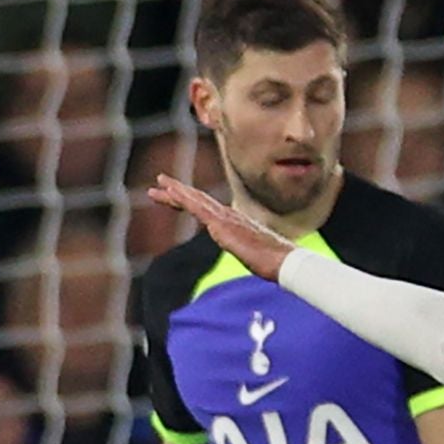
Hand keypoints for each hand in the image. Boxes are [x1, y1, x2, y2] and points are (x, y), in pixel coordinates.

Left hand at [150, 174, 296, 280]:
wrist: (284, 261)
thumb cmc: (276, 263)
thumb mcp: (258, 258)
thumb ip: (254, 254)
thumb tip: (262, 260)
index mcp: (236, 223)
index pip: (208, 209)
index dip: (191, 200)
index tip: (176, 195)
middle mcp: (229, 216)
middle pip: (198, 200)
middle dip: (178, 191)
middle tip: (160, 181)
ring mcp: (225, 218)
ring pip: (195, 200)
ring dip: (175, 190)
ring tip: (159, 183)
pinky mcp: (221, 224)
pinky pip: (197, 208)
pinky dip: (182, 198)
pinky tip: (171, 192)